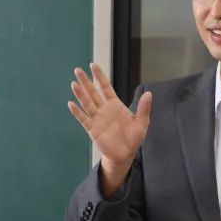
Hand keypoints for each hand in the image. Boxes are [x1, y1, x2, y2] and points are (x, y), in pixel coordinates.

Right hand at [68, 64, 151, 194]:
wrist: (125, 154)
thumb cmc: (133, 138)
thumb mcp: (142, 122)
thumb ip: (144, 108)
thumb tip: (148, 94)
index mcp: (115, 105)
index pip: (105, 87)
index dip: (99, 76)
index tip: (92, 66)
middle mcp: (104, 110)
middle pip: (93, 93)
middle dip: (85, 82)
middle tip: (77, 70)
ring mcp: (97, 119)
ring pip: (87, 104)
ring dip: (80, 94)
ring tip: (73, 84)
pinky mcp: (93, 130)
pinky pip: (84, 119)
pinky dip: (77, 112)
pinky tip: (71, 104)